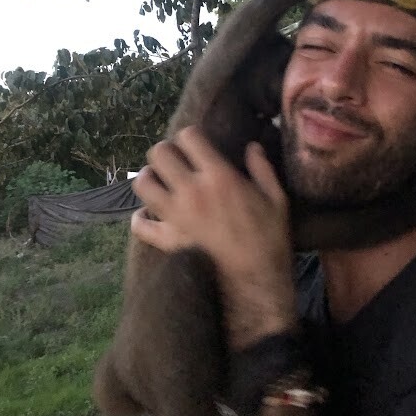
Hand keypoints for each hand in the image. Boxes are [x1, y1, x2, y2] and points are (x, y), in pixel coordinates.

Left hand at [131, 126, 296, 348]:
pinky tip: (148, 215)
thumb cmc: (270, 238)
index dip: (191, 136)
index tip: (197, 144)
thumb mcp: (276, 197)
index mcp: (219, 176)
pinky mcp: (167, 240)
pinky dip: (140, 219)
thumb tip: (252, 146)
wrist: (257, 280)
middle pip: (159, 153)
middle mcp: (192, 191)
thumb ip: (262, 167)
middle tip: (176, 160)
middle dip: (166, 152)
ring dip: (149, 178)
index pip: (188, 136)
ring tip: (160, 182)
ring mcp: (175, 216)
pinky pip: (140, 225)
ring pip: (143, 184)